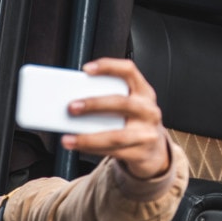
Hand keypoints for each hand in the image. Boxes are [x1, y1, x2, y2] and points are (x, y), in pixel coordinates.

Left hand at [61, 58, 169, 178]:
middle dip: (94, 104)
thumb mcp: (128, 107)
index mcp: (143, 92)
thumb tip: (73, 100)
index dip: (108, 67)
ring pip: (116, 135)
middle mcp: (148, 110)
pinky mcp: (141, 153)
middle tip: (71, 107)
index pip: (129, 71)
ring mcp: (147, 133)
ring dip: (88, 138)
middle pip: (121, 103)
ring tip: (68, 138)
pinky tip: (78, 146)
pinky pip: (113, 152)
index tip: (86, 69)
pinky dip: (92, 149)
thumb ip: (107, 99)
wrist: (153, 150)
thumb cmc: (134, 123)